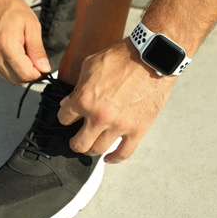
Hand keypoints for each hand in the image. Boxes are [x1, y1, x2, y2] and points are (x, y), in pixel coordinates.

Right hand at [0, 0, 49, 84]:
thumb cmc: (14, 11)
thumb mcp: (33, 27)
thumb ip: (38, 50)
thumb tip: (44, 69)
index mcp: (6, 45)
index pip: (26, 74)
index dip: (38, 72)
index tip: (42, 64)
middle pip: (18, 80)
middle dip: (30, 73)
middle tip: (33, 58)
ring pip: (11, 80)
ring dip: (21, 72)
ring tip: (23, 55)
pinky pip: (4, 75)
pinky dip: (13, 70)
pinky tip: (15, 56)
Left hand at [57, 39, 175, 162]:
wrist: (152, 58)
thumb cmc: (123, 58)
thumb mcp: (91, 65)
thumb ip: (77, 87)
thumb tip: (68, 103)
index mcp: (85, 99)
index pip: (64, 118)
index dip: (65, 118)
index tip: (69, 118)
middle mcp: (99, 116)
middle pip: (79, 143)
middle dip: (74, 142)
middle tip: (76, 139)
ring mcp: (119, 126)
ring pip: (98, 150)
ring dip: (92, 149)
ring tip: (92, 144)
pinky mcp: (137, 130)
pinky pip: (124, 153)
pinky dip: (114, 158)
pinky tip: (108, 158)